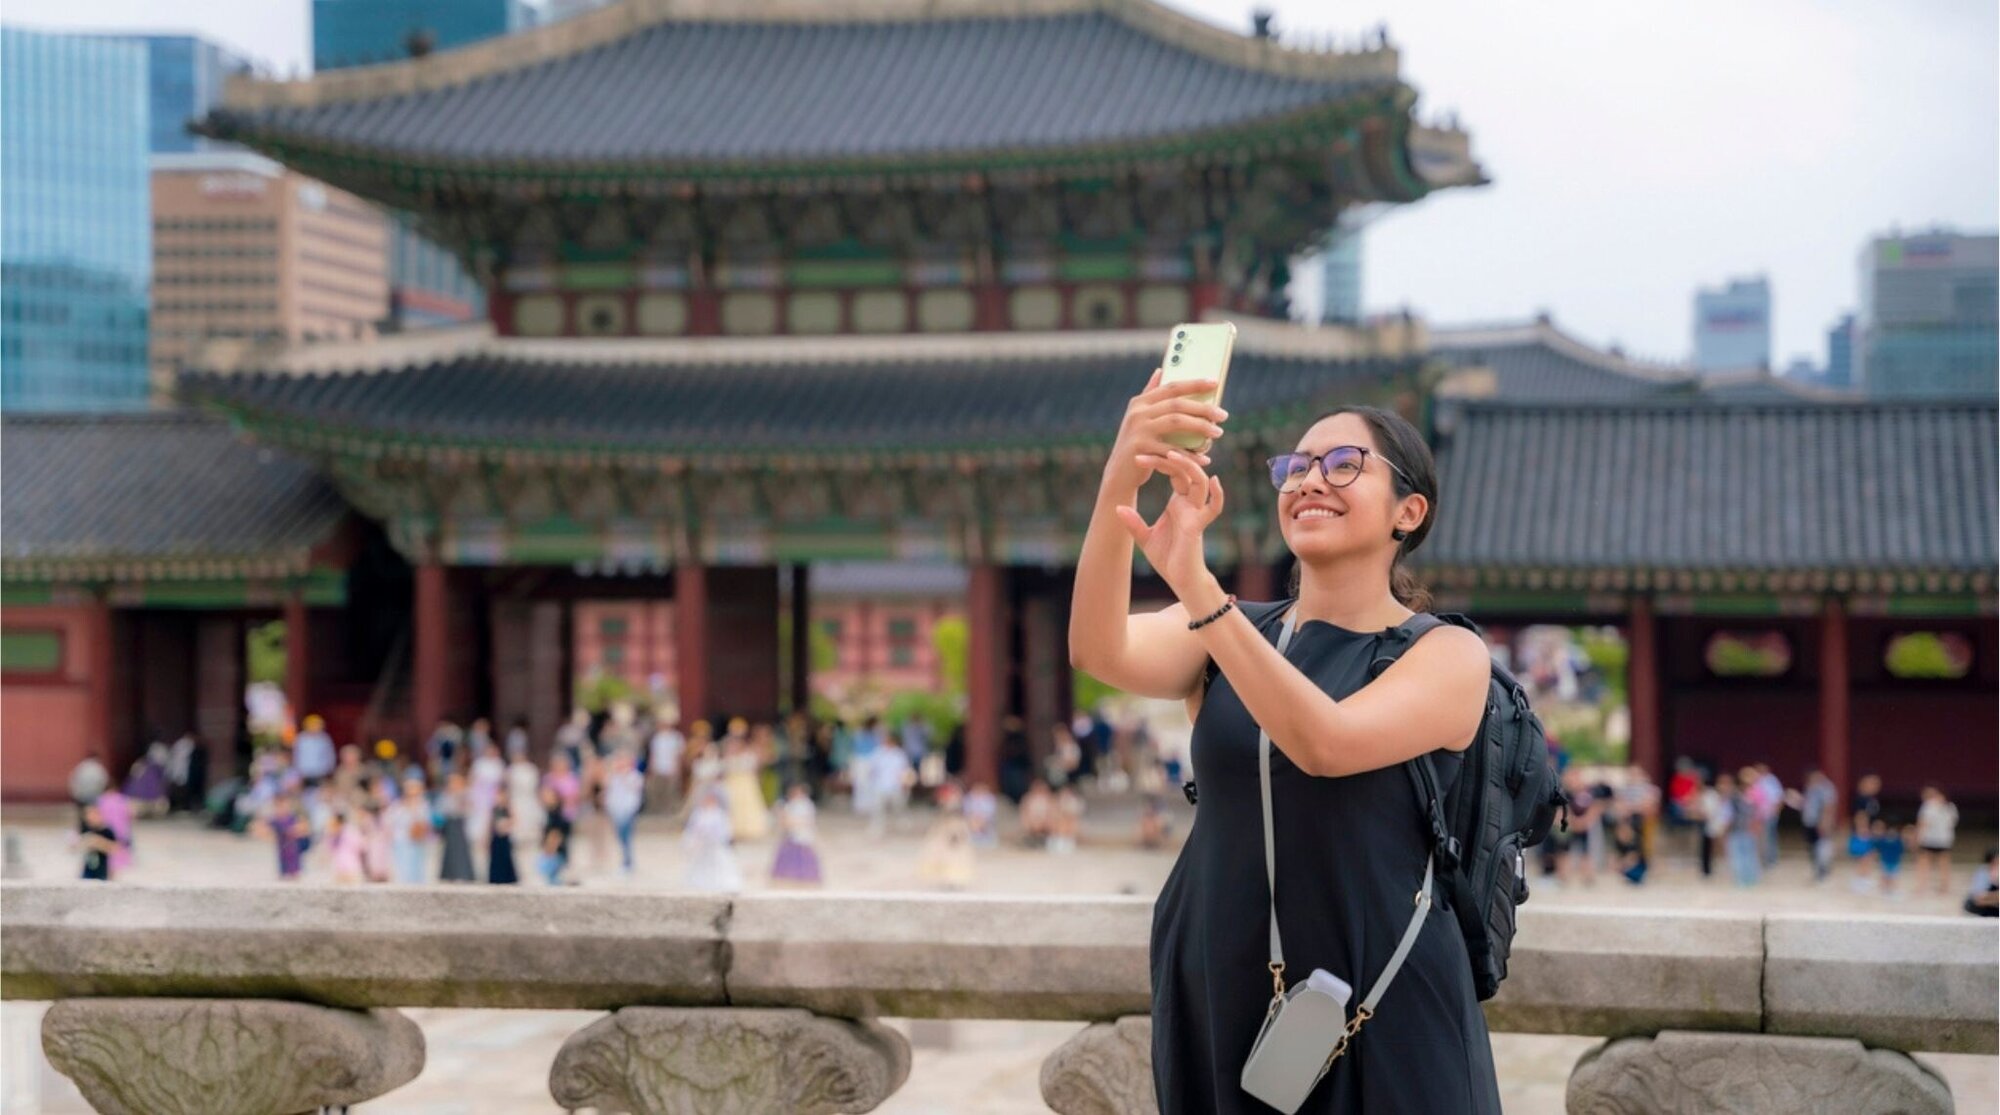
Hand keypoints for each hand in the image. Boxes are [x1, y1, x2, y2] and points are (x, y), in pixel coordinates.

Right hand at [1102, 368, 1227, 493]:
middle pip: (1177, 404)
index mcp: (1140, 402)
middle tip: (1223, 415)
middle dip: (1203, 408)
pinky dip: (1190, 455)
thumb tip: (1161, 370)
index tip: (1215, 382)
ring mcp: (1138, 429)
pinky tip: (1204, 459)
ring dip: (1200, 426)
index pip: (1171, 387)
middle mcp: (1137, 413)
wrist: (1119, 474)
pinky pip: (1172, 450)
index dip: (1194, 384)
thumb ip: (1150, 395)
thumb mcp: (1140, 418)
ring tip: (1218, 432)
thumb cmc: (1138, 445)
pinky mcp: (1140, 448)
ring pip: (1176, 422)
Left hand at [1113, 447, 1225, 600]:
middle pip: (1184, 471)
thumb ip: (1133, 522)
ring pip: (1199, 481)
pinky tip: (1215, 480)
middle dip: (1167, 458)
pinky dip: (1218, 495)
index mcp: (1178, 502)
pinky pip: (1214, 508)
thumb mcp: (1144, 537)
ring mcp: (1196, 512)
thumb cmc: (1167, 558)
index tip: (1138, 456)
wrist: (1179, 579)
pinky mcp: (1198, 525)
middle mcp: (1189, 503)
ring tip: (1171, 455)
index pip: (1173, 472)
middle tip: (1143, 454)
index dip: (1160, 460)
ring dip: (1188, 466)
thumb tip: (1117, 507)